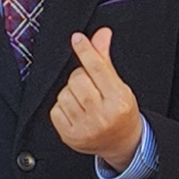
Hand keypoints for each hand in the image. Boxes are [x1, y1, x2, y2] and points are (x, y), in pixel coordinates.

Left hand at [47, 26, 145, 166]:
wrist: (122, 143)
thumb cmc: (121, 111)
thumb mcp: (119, 86)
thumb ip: (105, 61)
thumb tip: (101, 34)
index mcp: (118, 101)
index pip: (98, 69)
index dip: (86, 51)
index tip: (77, 39)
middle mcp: (102, 116)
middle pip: (78, 80)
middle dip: (80, 76)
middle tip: (89, 84)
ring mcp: (85, 128)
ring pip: (64, 94)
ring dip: (70, 92)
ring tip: (83, 100)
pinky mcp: (71, 137)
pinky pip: (56, 110)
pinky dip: (62, 106)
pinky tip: (75, 111)